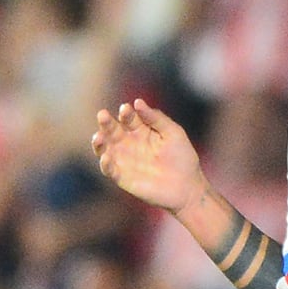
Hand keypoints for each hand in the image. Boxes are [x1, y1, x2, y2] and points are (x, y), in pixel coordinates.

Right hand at [93, 99, 206, 215]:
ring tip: (99, 136)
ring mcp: (123, 159)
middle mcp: (128, 142)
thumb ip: (156, 118)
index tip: (126, 109)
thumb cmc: (182, 158)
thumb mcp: (173, 133)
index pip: (128, 117)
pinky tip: (106, 157)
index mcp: (140, 129)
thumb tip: (137, 101)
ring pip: (105, 148)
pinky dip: (105, 164)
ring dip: (99, 142)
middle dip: (106, 122)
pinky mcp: (122, 177)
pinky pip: (109, 170)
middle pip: (112, 130)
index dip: (125, 112)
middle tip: (102, 115)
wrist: (188, 187)